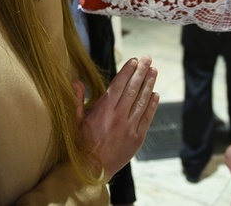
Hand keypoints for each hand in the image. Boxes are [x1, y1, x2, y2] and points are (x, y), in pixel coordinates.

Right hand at [80, 56, 158, 179]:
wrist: (91, 171)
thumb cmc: (81, 145)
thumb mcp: (75, 122)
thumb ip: (77, 100)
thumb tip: (76, 81)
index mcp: (103, 111)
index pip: (119, 85)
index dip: (127, 71)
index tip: (134, 60)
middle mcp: (118, 117)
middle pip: (133, 89)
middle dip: (141, 72)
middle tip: (147, 58)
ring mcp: (129, 128)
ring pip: (142, 101)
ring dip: (149, 84)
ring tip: (154, 71)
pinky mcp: (137, 139)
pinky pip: (147, 118)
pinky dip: (152, 105)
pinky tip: (155, 94)